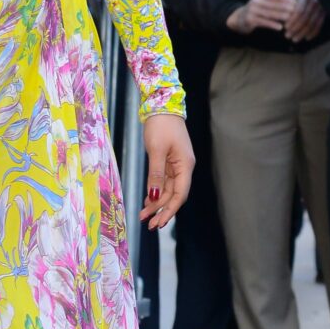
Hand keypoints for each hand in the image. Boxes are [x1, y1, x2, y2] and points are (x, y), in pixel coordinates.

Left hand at [139, 114, 194, 229]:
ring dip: (157, 202)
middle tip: (148, 224)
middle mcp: (184, 167)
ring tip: (144, 215)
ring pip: (168, 189)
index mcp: (185, 165)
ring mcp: (177, 164)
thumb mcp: (156, 150)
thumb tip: (155, 196)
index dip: (169, 210)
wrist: (161, 104)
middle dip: (161, 210)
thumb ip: (156, 174)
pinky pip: (164, 180)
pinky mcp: (169, 160)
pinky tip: (148, 200)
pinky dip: (156, 190)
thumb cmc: (161, 125)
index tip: (159, 223)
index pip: (180, 194)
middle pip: (174, 194)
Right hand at [226, 0, 296, 33]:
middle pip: (274, 4)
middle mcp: (256, 1)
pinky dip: (272, 24)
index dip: (287, 0)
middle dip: (286, 8)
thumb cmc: (255, 12)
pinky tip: (280, 28)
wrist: (238, 19)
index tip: (298, 4)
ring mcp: (252, 10)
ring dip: (281, 16)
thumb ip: (275, 1)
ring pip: (269, 13)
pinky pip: (263, 22)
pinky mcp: (250, 19)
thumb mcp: (263, 3)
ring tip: (290, 19)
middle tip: (297, 12)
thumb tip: (292, 0)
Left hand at [275, 0, 325, 42]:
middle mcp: (316, 2)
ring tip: (295, 39)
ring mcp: (321, 8)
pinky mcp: (325, 12)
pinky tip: (307, 38)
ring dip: (303, 33)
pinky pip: (320, 24)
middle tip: (287, 36)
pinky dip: (314, 32)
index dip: (293, 20)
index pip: (299, 10)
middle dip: (296, 29)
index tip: (285, 27)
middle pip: (305, 19)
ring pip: (312, 23)